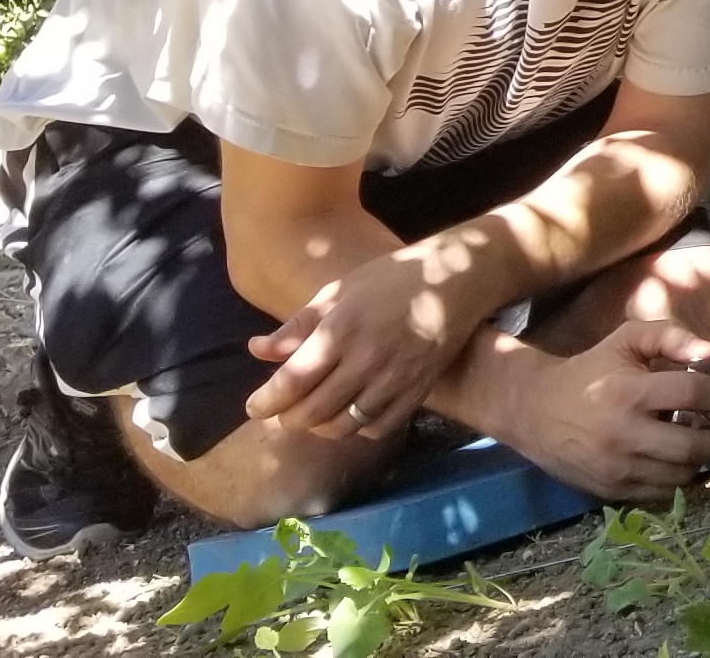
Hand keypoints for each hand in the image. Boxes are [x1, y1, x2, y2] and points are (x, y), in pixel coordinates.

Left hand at [242, 247, 487, 441]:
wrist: (457, 280)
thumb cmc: (390, 280)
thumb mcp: (338, 291)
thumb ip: (297, 326)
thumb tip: (256, 350)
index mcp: (341, 330)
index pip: (292, 381)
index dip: (265, 402)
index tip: (253, 408)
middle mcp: (366, 360)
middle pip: (313, 411)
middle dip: (287, 418)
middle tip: (280, 412)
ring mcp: (395, 379)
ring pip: (343, 426)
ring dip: (319, 428)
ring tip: (312, 415)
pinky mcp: (418, 392)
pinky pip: (378, 428)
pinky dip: (357, 429)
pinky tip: (349, 414)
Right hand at [494, 322, 709, 501]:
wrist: (535, 411)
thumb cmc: (591, 371)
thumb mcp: (626, 340)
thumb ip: (669, 336)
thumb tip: (709, 353)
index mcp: (629, 392)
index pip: (693, 393)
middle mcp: (624, 434)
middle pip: (693, 446)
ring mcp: (616, 468)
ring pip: (681, 475)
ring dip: (699, 461)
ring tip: (695, 443)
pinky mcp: (610, 491)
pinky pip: (661, 493)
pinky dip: (676, 478)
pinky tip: (672, 460)